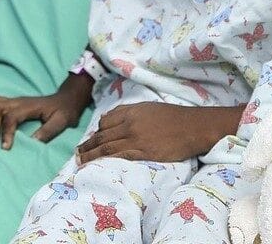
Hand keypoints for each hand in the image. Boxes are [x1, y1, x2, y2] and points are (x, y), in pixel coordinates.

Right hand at [0, 90, 88, 149]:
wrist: (67, 99)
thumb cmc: (65, 112)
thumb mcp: (62, 122)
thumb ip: (48, 131)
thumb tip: (32, 142)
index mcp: (29, 106)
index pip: (12, 116)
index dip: (7, 132)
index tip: (6, 148)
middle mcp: (18, 101)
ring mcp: (14, 101)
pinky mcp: (12, 103)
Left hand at [74, 101, 243, 165]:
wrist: (193, 127)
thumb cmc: (175, 118)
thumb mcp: (149, 108)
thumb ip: (130, 113)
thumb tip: (111, 119)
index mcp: (131, 111)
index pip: (106, 122)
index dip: (97, 131)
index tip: (92, 139)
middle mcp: (130, 124)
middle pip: (103, 134)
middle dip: (88, 144)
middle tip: (78, 152)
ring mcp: (136, 138)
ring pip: (107, 146)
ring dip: (91, 154)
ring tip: (81, 160)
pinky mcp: (144, 151)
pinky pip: (119, 156)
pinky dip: (106, 160)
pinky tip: (98, 164)